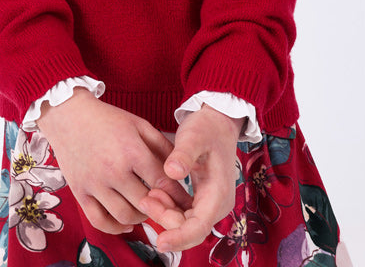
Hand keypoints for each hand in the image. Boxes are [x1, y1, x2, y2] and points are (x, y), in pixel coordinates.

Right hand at [37, 89, 193, 234]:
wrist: (68, 114)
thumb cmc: (106, 118)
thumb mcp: (139, 124)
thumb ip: (162, 146)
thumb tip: (180, 169)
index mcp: (132, 151)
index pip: (163, 182)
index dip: (179, 196)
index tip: (187, 204)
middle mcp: (114, 170)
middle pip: (146, 203)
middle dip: (162, 209)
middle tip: (169, 210)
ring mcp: (95, 183)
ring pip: (125, 216)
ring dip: (141, 217)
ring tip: (146, 209)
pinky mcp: (80, 191)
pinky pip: (100, 220)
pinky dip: (116, 227)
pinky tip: (127, 221)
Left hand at [139, 104, 243, 251]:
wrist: (217, 123)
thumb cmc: (206, 128)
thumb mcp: (193, 137)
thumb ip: (183, 154)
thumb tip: (172, 172)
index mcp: (218, 193)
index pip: (199, 227)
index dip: (180, 237)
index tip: (160, 241)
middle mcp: (217, 203)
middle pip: (190, 228)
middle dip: (166, 221)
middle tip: (146, 201)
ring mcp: (210, 203)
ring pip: (185, 223)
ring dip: (165, 215)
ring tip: (149, 195)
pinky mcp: (201, 199)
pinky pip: (183, 213)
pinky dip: (168, 208)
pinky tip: (155, 193)